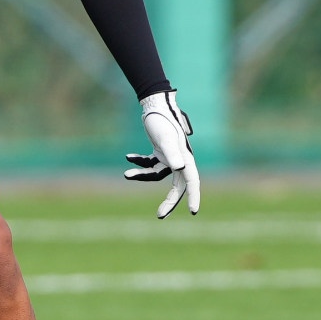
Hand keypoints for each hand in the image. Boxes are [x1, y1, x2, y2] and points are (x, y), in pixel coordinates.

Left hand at [124, 90, 199, 217]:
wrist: (153, 104)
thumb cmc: (161, 120)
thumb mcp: (164, 138)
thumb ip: (172, 153)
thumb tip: (180, 167)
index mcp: (185, 157)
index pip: (192, 181)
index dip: (193, 197)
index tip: (193, 212)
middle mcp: (179, 159)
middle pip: (177, 186)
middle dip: (169, 201)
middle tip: (160, 216)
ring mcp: (169, 156)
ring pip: (158, 176)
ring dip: (143, 177)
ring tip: (127, 175)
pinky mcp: (159, 152)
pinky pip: (150, 164)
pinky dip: (139, 163)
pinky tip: (128, 158)